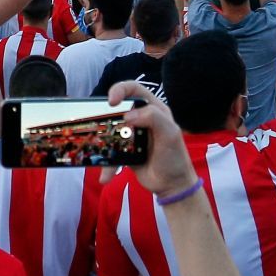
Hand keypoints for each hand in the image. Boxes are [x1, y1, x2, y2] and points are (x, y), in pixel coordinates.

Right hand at [109, 83, 197, 197]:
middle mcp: (141, 118)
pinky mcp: (124, 150)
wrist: (172, 185)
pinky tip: (106, 176)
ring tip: (100, 152)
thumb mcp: (169, 134)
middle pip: (117, 108)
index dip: (120, 90)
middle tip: (100, 125)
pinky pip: (110, 151)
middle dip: (105, 115)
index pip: (134, 89)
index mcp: (153, 109)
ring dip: (103, 142)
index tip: (111, 101)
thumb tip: (128, 115)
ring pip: (110, 130)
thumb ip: (153, 118)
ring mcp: (131, 135)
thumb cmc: (175, 157)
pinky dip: (106, 164)